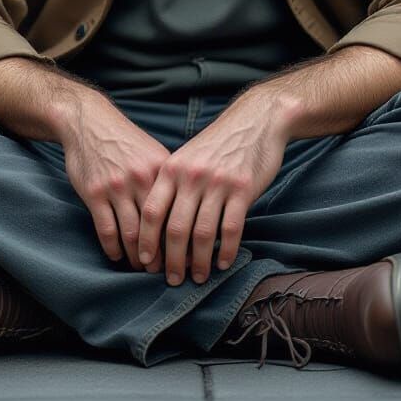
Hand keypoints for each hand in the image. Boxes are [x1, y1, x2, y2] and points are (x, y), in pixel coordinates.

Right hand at [61, 94, 171, 271]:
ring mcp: (117, 186)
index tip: (188, 258)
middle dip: (163, 256)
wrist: (90, 122)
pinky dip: (113, 249)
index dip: (184, 241)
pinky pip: (106, 230)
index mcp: (163, 170)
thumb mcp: (154, 154)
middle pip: (158, 229)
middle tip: (166, 273)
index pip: (178, 214)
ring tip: (141, 268)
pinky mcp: (94, 193)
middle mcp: (142, 179)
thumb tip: (190, 212)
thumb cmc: (126, 141)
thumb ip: (169, 181)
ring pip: (132, 234)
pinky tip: (117, 256)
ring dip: (138, 258)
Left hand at [138, 95, 287, 285]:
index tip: (145, 261)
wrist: (255, 120)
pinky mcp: (242, 188)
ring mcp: (217, 182)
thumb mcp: (187, 157)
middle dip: (171, 260)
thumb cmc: (218, 144)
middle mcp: (191, 176)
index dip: (146, 240)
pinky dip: (225, 250)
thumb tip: (158, 227)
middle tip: (172, 280)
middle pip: (175, 228)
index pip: (152, 211)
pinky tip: (223, 263)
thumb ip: (173, 185)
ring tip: (198, 277)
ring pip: (202, 233)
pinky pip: (231, 228)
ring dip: (199, 262)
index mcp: (172, 168)